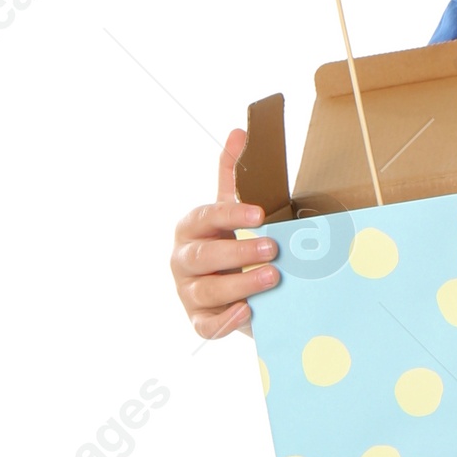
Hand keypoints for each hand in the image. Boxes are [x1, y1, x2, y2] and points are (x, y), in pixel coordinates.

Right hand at [170, 129, 279, 339]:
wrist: (234, 287)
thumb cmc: (232, 242)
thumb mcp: (233, 210)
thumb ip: (232, 175)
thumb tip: (239, 131)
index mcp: (190, 228)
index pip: (204, 217)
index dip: (230, 214)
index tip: (260, 214)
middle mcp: (183, 259)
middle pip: (204, 256)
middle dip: (238, 252)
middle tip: (273, 249)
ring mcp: (188, 292)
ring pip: (207, 290)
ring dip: (239, 284)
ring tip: (272, 278)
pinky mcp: (199, 320)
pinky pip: (207, 325)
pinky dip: (226, 321)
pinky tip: (249, 312)